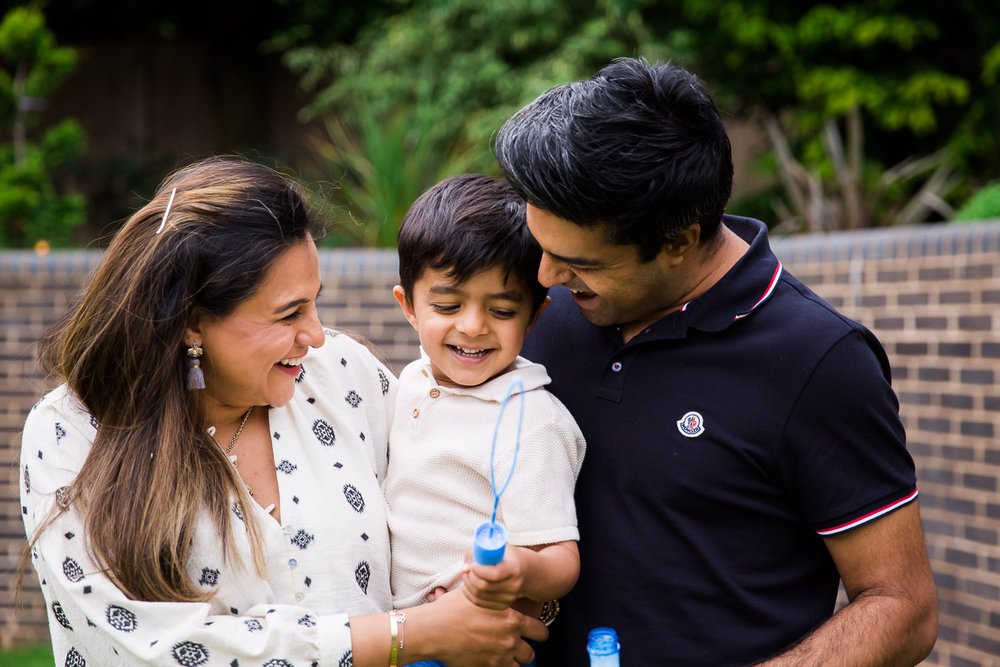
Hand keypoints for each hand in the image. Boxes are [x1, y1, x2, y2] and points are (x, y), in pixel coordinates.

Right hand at [426, 588, 546, 666]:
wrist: (435, 630)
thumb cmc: (453, 608)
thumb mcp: (479, 596)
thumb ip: (494, 598)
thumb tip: (498, 589)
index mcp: (512, 620)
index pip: (540, 630)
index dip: (539, 632)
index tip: (535, 632)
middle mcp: (509, 641)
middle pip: (530, 654)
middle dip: (525, 650)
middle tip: (519, 647)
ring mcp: (498, 658)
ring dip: (513, 661)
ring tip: (504, 656)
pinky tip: (490, 660)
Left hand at [462, 545, 527, 609]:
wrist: (527, 572)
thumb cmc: (510, 557)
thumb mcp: (501, 548)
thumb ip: (483, 551)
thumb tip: (465, 563)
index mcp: (515, 569)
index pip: (494, 574)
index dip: (479, 570)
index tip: (471, 564)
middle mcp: (514, 586)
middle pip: (484, 586)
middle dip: (470, 577)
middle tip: (465, 569)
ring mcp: (509, 598)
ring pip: (480, 596)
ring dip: (468, 585)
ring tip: (466, 575)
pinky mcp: (503, 605)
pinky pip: (480, 603)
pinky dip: (469, 595)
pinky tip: (467, 586)